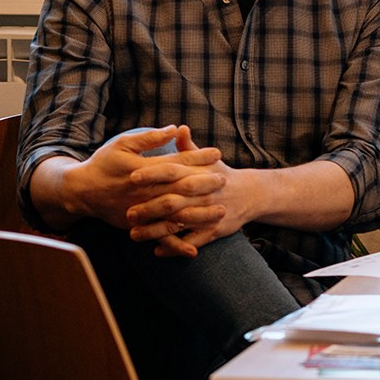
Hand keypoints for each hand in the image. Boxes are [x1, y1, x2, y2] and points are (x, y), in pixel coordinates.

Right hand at [62, 125, 222, 233]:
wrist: (82, 192)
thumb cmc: (103, 164)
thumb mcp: (123, 144)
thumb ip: (149, 138)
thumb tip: (175, 129)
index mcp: (144, 169)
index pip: (177, 161)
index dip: (198, 157)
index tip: (217, 153)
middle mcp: (146, 192)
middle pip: (181, 188)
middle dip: (205, 184)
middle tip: (225, 179)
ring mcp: (143, 211)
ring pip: (175, 215)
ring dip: (199, 214)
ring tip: (220, 212)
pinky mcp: (138, 226)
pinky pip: (159, 237)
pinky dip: (177, 244)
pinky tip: (194, 249)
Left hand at [125, 129, 252, 258]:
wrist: (251, 194)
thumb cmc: (221, 175)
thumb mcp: (208, 159)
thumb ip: (189, 148)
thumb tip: (179, 128)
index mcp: (198, 174)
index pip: (172, 171)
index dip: (152, 174)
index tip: (132, 177)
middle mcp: (202, 194)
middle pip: (173, 201)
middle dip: (149, 208)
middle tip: (128, 213)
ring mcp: (208, 213)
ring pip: (179, 224)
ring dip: (156, 231)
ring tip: (133, 235)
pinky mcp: (214, 231)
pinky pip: (192, 241)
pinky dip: (176, 247)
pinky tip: (157, 251)